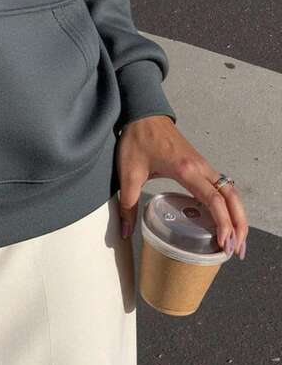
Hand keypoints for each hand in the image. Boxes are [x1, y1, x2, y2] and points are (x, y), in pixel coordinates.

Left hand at [115, 115, 247, 258]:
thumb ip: (128, 204)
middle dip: (239, 225)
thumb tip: (125, 232)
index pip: (214, 201)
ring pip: (231, 193)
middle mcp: (201, 168)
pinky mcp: (200, 165)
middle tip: (236, 251)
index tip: (224, 243)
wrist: (143, 113)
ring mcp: (203, 165)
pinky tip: (224, 221)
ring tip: (235, 241)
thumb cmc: (137, 140)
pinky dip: (229, 205)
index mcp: (186, 170)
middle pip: (232, 198)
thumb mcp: (128, 174)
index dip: (223, 224)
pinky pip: (223, 187)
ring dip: (238, 216)